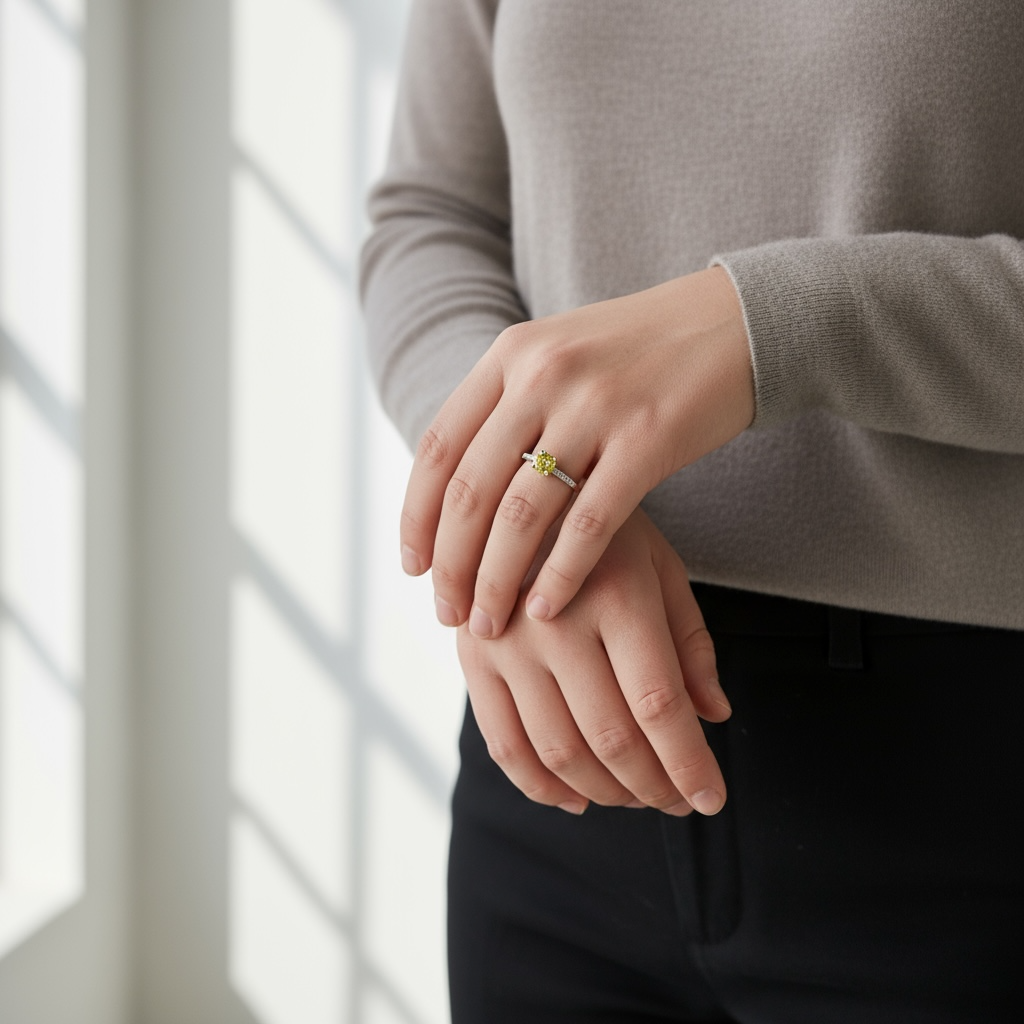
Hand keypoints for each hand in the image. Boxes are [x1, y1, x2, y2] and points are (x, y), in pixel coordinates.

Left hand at [401, 266, 754, 638]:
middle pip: (471, 490)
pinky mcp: (648, 440)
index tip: (413, 567)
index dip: (417, 517)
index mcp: (511, 354)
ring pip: (521, 514)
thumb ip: (508, 406)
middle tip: (447, 612)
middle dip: (451, 564)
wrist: (732, 320)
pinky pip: (589, 524)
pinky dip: (560, 575)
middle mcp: (543, 374)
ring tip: (489, 624)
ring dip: (496, 580)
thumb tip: (458, 487)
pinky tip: (546, 609)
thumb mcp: (559, 355)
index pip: (439, 449)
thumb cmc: (639, 351)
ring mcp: (595, 406)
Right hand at [456, 507, 732, 815]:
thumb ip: (689, 642)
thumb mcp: (662, 569)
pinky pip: (504, 746)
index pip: (658, 704)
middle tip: (677, 800)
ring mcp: (507, 642)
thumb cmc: (606, 534)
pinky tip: (576, 799)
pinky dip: (542, 787)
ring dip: (605, 792)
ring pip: (559, 751)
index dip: (689, 764)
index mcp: (616, 594)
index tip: (713, 799)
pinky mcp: (472, 659)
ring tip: (635, 798)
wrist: (521, 493)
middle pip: (611, 737)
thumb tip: (714, 716)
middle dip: (654, 786)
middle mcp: (556, 620)